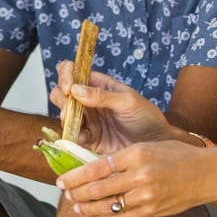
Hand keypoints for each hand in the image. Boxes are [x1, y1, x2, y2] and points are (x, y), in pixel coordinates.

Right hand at [49, 64, 172, 152]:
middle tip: (70, 109)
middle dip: (61, 99)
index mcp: (99, 85)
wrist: (156, 144)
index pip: (74, 72)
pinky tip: (84, 139)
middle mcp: (89, 101)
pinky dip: (74, 136)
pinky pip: (73, 135)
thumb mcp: (128, 101)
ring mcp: (88, 119)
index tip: (68, 87)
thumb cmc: (147, 117)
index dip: (66, 75)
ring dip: (66, 119)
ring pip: (64, 114)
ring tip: (77, 125)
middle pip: (62, 93)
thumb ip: (102, 95)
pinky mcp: (89, 138)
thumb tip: (75, 89)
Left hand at [57, 139, 216, 216]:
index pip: (97, 166)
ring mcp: (147, 196)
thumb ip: (122, 157)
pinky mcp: (152, 211)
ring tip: (75, 206)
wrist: (208, 174)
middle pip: (98, 188)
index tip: (61, 179)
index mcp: (137, 153)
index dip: (75, 175)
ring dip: (86, 208)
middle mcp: (141, 175)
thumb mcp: (148, 147)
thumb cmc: (177, 156)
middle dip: (77, 192)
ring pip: (107, 205)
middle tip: (64, 193)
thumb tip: (92, 167)